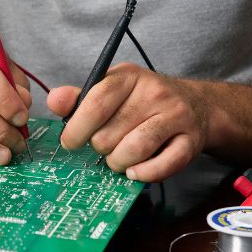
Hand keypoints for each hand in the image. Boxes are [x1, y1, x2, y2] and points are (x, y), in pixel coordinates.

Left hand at [47, 62, 209, 181]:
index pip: (95, 103)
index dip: (76, 129)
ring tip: (117, 159)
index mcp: (129, 76)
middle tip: (103, 146)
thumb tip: (54, 100)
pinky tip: (134, 171)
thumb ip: (80, 98)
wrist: (196, 105)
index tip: (69, 142)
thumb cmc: (142, 101)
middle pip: (109, 133)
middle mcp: (154, 93)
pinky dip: (144, 174)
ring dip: (118, 162)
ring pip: (134, 149)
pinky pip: (164, 165)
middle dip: (99, 148)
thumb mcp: (111, 90)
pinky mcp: (190, 141)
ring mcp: (175, 116)